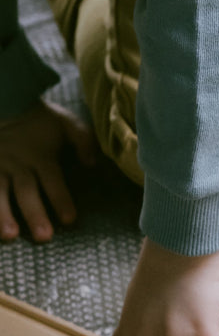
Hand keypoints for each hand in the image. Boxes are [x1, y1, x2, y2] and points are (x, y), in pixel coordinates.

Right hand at [0, 100, 95, 241]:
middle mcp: (18, 165)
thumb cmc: (35, 115)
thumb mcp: (63, 122)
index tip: (69, 220)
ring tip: (9, 236)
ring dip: (3, 215)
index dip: (61, 200)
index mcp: (40, 157)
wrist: (1, 98)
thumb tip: (93, 163)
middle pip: (27, 192)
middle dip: (35, 214)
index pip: (53, 181)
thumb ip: (82, 139)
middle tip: (44, 237)